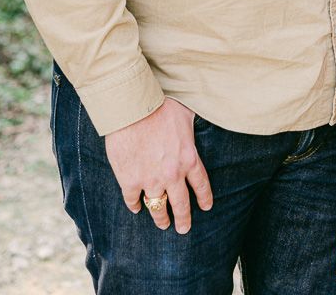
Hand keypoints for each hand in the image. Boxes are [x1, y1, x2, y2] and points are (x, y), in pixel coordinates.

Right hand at [105, 97, 212, 233]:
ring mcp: (150, 180)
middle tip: (184, 229)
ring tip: (162, 223)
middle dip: (184, 218)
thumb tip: (203, 115)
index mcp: (188, 158)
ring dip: (160, 217)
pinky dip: (135, 206)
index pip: (201, 184)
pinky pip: (133, 200)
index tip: (206, 207)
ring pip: (157, 207)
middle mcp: (172, 174)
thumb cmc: (161, 106)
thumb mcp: (187, 114)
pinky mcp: (129, 181)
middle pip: (181, 204)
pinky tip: (136, 208)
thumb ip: (193, 125)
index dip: (204, 198)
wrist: (133, 109)